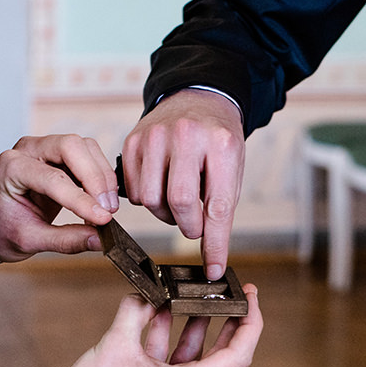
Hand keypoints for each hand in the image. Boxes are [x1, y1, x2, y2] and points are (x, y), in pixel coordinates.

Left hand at [0, 134, 119, 262]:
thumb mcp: (28, 241)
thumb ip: (65, 240)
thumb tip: (100, 240)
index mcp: (10, 168)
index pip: (53, 178)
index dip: (81, 199)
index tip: (103, 219)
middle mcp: (27, 150)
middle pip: (71, 146)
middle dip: (95, 177)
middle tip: (107, 210)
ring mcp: (44, 148)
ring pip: (84, 147)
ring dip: (101, 176)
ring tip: (107, 208)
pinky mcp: (59, 155)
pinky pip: (87, 155)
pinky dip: (100, 175)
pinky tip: (102, 200)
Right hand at [34, 284, 261, 366]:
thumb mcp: (117, 343)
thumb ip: (135, 312)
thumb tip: (144, 294)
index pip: (237, 355)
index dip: (250, 323)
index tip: (251, 298)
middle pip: (221, 355)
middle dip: (227, 321)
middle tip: (234, 293)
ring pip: (193, 357)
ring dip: (190, 326)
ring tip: (188, 295)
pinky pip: (172, 365)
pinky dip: (168, 340)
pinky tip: (156, 314)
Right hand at [121, 89, 244, 279]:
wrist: (198, 99)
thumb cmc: (217, 140)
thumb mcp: (232, 168)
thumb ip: (221, 208)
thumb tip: (212, 257)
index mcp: (221, 145)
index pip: (217, 206)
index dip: (215, 243)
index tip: (214, 267)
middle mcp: (187, 136)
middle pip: (179, 202)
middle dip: (188, 226)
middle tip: (194, 226)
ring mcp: (156, 136)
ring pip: (152, 199)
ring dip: (165, 213)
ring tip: (178, 201)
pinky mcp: (133, 141)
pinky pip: (134, 190)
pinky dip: (148, 198)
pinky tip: (161, 185)